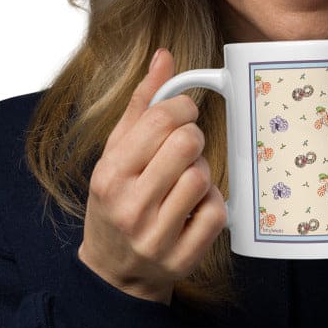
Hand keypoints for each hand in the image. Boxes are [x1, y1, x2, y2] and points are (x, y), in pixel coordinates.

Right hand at [78, 48, 227, 304]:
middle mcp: (130, 206)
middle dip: (192, 138)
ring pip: (203, 178)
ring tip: (186, 179)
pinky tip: (195, 207)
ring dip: (202, 173)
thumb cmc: (117, 199)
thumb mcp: (117, 151)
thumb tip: (165, 56)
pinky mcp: (182, 257)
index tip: (182, 114)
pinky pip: (217, 212)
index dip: (181, 108)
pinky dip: (213, 204)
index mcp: (110, 174)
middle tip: (184, 148)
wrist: (114, 270)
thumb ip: (142, 103)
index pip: (159, 120)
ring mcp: (156, 236)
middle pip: (186, 144)